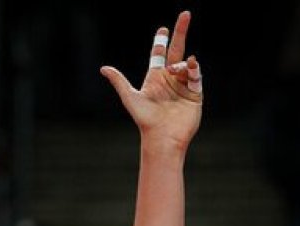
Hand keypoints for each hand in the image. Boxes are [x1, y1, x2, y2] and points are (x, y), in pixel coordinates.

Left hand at [100, 10, 203, 151]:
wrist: (162, 137)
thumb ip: (119, 82)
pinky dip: (194, 69)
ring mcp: (183, 86)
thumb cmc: (145, 119)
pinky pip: (196, 77)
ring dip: (182, 63)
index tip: (163, 28)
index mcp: (155, 78)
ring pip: (186, 64)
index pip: (158, 54)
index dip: (160, 41)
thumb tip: (103, 69)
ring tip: (175, 70)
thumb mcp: (130, 98)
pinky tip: (190, 65)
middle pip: (176, 50)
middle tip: (185, 14)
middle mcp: (169, 80)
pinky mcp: (195, 94)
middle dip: (180, 32)